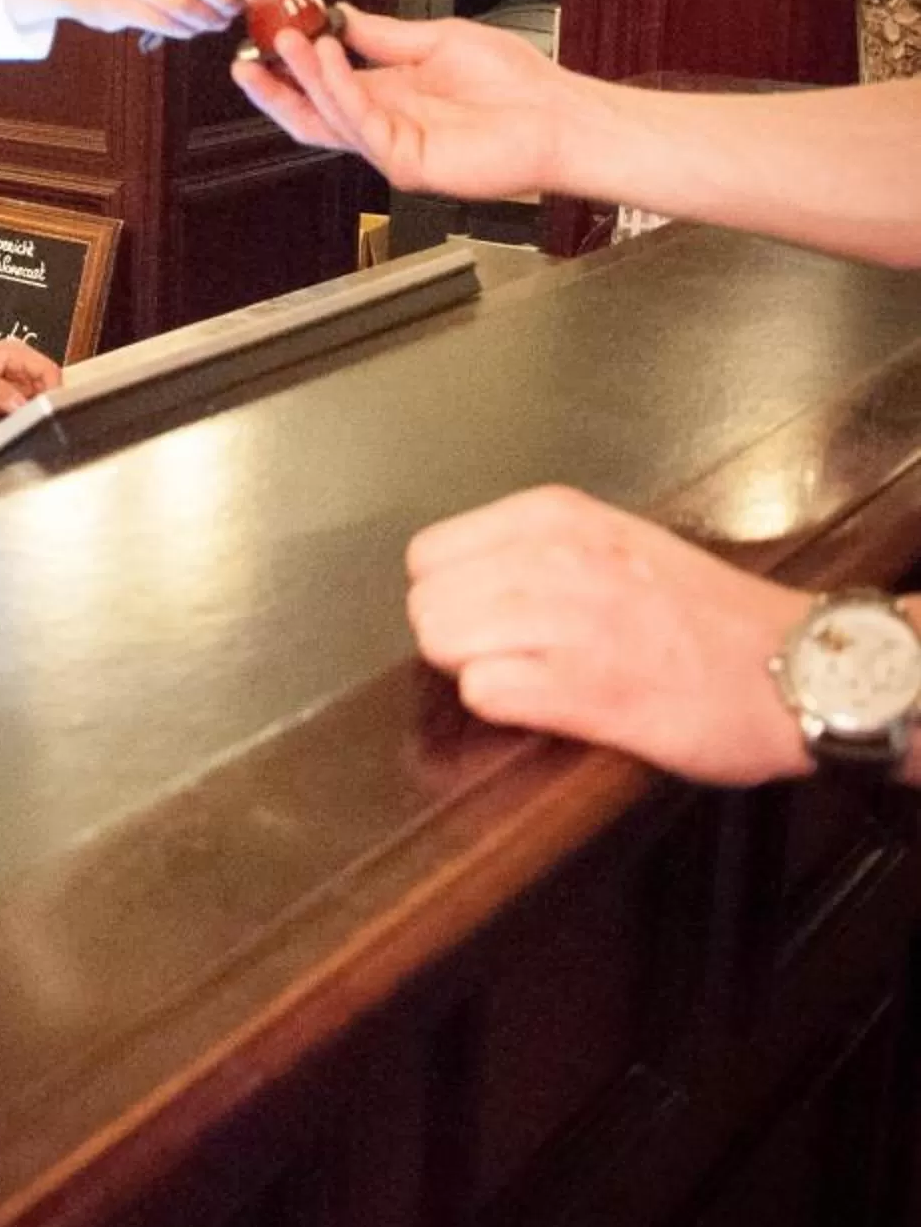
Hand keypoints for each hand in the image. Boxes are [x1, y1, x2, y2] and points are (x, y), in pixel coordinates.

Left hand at [0, 336, 61, 420]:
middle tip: (36, 420)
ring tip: (25, 424)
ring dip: (35, 413)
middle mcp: (18, 368)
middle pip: (47, 387)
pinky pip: (25, 411)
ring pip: (38, 400)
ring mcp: (14, 385)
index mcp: (14, 354)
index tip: (47, 408)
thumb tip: (20, 403)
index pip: (48, 370)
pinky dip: (25, 419)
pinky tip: (17, 426)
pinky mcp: (8, 401)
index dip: (52, 389)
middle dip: (44, 403)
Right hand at [232, 5, 592, 200]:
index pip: (325, 81)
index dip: (293, 60)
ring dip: (303, 77)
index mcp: (389, 93)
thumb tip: (343, 15)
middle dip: (275, 84)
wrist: (558, 116)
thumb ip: (386, 34)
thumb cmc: (517, 86)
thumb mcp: (439, 39)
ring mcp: (393, 144)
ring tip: (288, 41)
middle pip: (311, 110)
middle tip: (249, 53)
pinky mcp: (406, 161)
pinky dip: (340, 89)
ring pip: (328, 117)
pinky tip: (329, 58)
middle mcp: (385, 121)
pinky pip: (360, 124)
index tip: (271, 30)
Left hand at [404, 485, 809, 784]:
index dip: (452, 595)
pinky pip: (485, 692)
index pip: (430, 553)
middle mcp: (557, 558)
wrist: (798, 666)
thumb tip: (467, 580)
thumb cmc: (711, 616)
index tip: (489, 617)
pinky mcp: (588, 689)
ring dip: (476, 672)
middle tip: (510, 656)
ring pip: (444, 641)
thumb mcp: (616, 542)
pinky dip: (504, 708)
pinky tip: (549, 707)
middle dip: (455, 638)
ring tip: (534, 680)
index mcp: (559, 517)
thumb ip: (541, 549)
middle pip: (427, 602)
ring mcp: (570, 621)